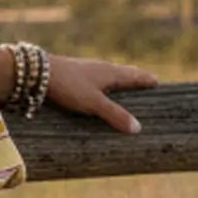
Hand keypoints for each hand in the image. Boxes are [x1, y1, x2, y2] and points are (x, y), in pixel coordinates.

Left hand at [43, 53, 159, 132]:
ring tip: (126, 84)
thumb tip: (138, 128)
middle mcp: (102, 68)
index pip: (136, 76)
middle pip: (125, 72)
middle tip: (147, 81)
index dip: (148, 80)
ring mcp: (88, 69)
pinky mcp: (75, 73)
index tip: (159, 82)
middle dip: (136, 78)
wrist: (38, 72)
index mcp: (112, 73)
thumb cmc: (69, 86)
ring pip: (110, 74)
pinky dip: (105, 82)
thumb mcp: (94, 103)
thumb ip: (115, 115)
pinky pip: (97, 77)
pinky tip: (98, 86)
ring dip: (121, 79)